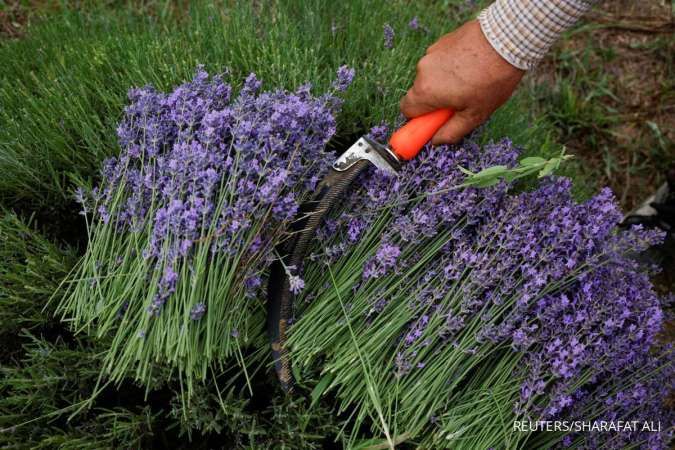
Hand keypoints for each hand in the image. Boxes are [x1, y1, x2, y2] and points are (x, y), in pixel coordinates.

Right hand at [400, 20, 524, 144]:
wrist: (506, 39)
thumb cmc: (492, 78)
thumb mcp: (475, 114)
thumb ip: (451, 131)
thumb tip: (436, 141)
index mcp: (426, 92)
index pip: (407, 111)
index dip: (420, 119)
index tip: (435, 120)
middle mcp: (423, 71)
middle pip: (420, 93)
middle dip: (435, 100)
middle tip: (460, 102)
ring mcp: (431, 53)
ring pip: (431, 76)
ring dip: (443, 82)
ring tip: (470, 80)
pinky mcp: (441, 41)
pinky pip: (439, 60)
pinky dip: (450, 66)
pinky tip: (470, 66)